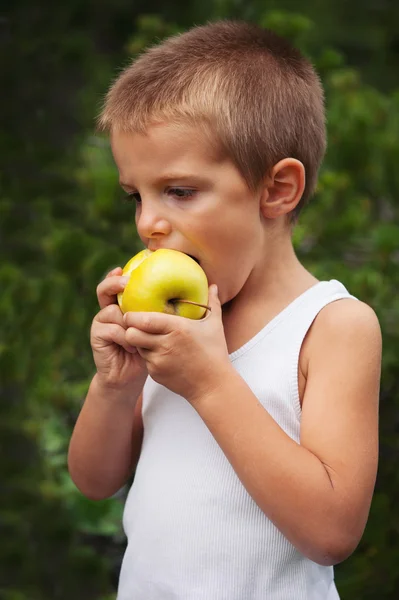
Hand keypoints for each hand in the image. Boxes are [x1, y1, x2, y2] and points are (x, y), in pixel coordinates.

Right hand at [91, 267, 147, 390]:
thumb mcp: (156, 329)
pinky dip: (125, 338)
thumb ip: (159, 313)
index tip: (124, 269)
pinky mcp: (97, 336)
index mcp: (121, 306)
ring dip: (129, 322)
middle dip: (114, 283)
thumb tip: (181, 297)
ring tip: (140, 337)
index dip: (117, 276)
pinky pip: (113, 330)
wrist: (129, 377)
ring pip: (113, 311)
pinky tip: (133, 348)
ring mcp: (101, 323)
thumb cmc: (148, 350)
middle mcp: (108, 311)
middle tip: (127, 283)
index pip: (116, 285)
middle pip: (104, 290)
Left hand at [123, 285, 230, 403]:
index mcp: (178, 328)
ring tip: (148, 337)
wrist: (213, 386)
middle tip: (133, 324)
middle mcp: (165, 344)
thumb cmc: (215, 353)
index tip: (132, 311)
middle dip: (129, 328)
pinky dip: (148, 355)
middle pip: (132, 334)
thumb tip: (214, 286)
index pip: (143, 319)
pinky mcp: (156, 374)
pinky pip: (144, 360)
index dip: (132, 315)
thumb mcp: (214, 326)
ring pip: (136, 347)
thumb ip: (212, 304)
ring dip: (139, 342)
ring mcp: (159, 361)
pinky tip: (159, 353)